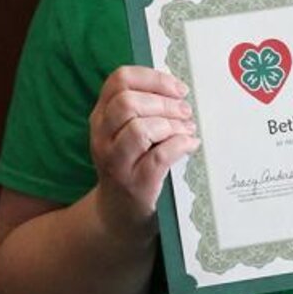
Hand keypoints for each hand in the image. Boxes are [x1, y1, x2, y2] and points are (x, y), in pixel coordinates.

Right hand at [89, 66, 199, 239]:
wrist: (119, 215)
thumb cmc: (131, 163)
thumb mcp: (125, 132)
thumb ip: (143, 107)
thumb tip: (179, 89)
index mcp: (101, 117)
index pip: (119, 80)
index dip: (153, 78)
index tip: (178, 89)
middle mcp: (102, 137)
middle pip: (127, 103)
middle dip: (164, 103)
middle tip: (186, 111)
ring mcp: (116, 163)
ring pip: (140, 129)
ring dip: (172, 125)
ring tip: (187, 129)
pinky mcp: (135, 184)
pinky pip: (159, 157)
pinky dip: (180, 145)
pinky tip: (191, 145)